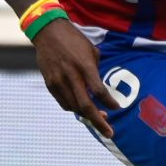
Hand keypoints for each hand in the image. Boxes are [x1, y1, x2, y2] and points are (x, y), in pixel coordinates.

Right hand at [34, 17, 119, 139]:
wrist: (48, 32)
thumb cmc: (74, 40)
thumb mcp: (91, 51)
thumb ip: (96, 71)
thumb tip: (101, 90)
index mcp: (84, 66)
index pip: (98, 90)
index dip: (109, 102)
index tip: (117, 108)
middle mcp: (71, 76)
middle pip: (85, 106)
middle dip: (99, 122)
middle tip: (110, 133)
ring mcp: (58, 81)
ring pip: (74, 108)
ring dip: (87, 116)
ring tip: (99, 118)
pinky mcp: (50, 84)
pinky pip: (63, 103)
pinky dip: (74, 109)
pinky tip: (82, 109)